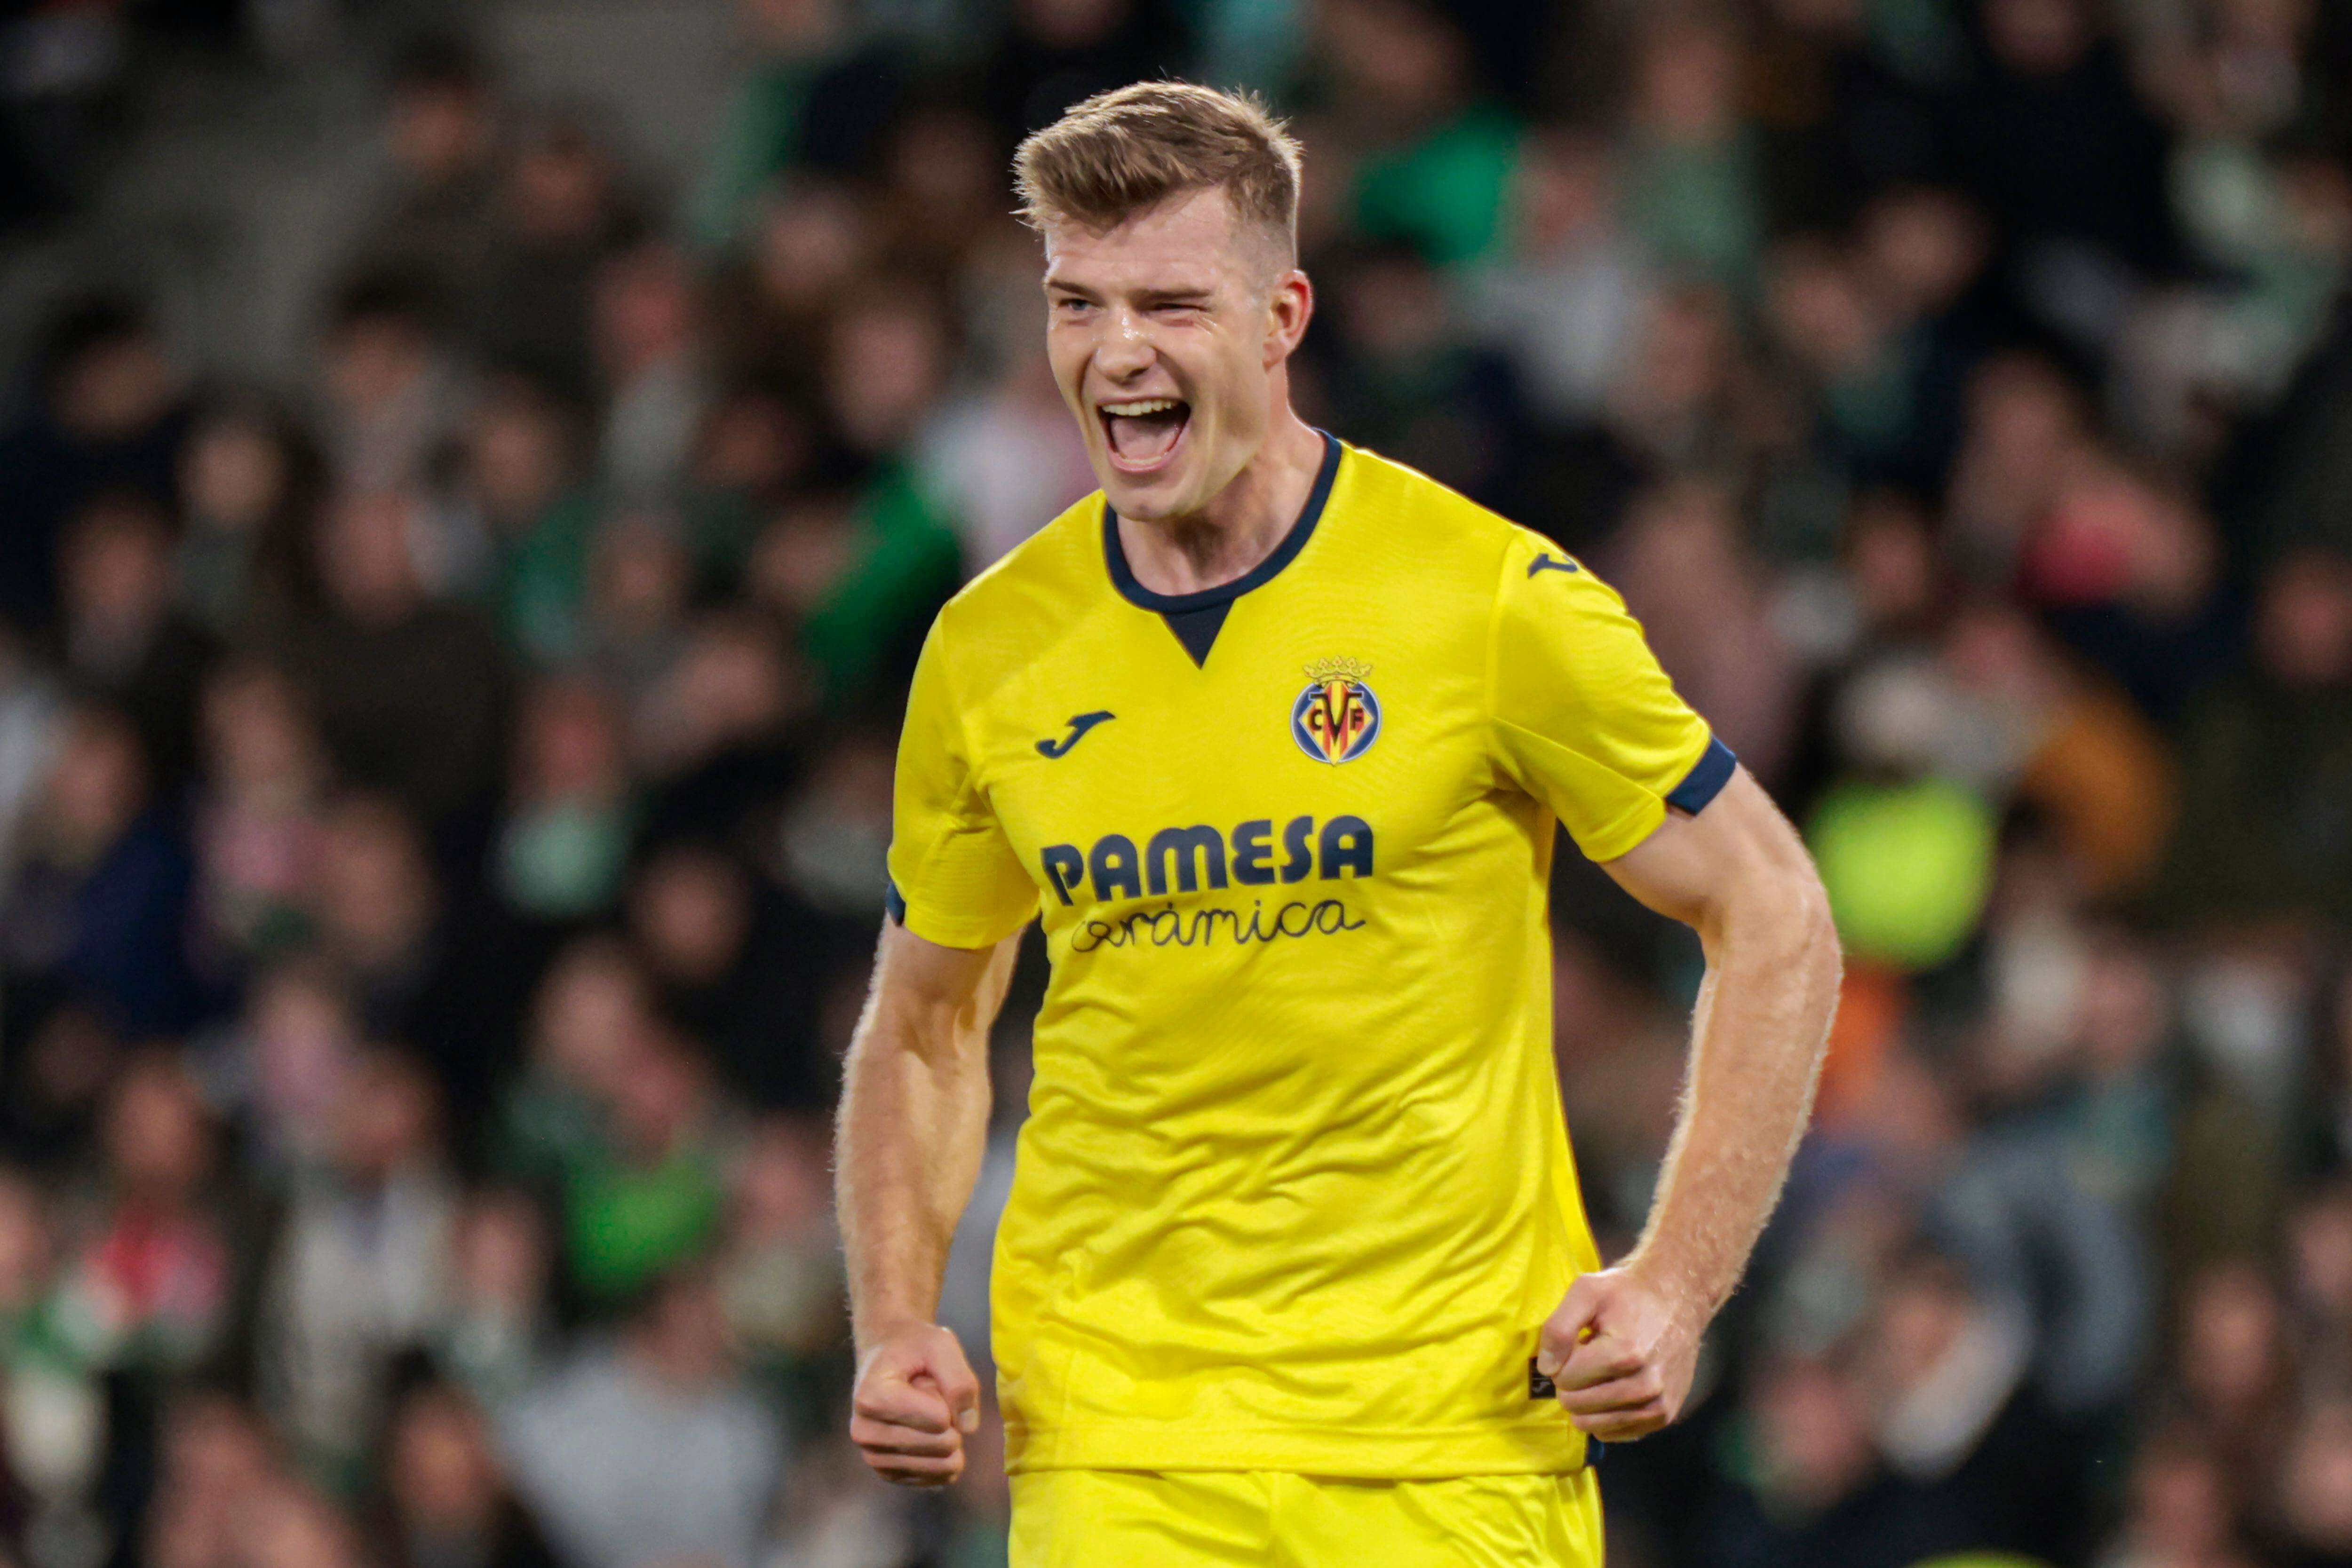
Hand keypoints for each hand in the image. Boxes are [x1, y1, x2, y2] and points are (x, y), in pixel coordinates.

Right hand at [849, 1321, 982, 1485]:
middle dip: (950, 1419)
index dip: (948, 1399)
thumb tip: (968, 1426)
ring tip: (926, 1413)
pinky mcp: (887, 1473)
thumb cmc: (914, 1348)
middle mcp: (864, 1432)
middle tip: (929, 1396)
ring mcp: (873, 1456)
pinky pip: (935, 1479)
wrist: (886, 1357)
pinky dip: (945, 1458)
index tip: (929, 1380)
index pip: (938, 1419)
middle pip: (940, 1445)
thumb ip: (960, 1381)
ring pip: (939, 1465)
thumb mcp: (942, 1345)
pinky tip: (932, 1435)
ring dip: (947, 1438)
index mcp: (872, 1398)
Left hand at [1537, 1265, 1702, 1440]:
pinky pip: (1614, 1434)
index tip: (1579, 1343)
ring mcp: (1657, 1405)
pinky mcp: (1664, 1416)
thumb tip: (1547, 1369)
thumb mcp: (1585, 1291)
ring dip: (1587, 1401)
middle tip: (1590, 1358)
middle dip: (1573, 1382)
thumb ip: (1558, 1328)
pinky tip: (1614, 1389)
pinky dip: (1605, 1416)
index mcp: (1624, 1354)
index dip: (1563, 1360)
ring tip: (1602, 1372)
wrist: (1678, 1299)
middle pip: (1576, 1404)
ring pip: (1592, 1425)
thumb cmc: (1627, 1293)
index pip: (1563, 1378)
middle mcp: (1644, 1385)